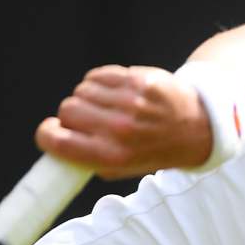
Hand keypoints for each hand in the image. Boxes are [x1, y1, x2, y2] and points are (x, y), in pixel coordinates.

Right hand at [35, 64, 211, 178]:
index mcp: (112, 155)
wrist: (197, 127)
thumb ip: (89, 159)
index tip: (51, 132)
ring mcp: (130, 101)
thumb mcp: (122, 168)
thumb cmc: (154, 150)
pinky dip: (99, 82)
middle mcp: (120, 128)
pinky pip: (98, 75)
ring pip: (82, 90)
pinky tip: (113, 93)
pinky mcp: (138, 79)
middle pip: (67, 110)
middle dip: (71, 116)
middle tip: (87, 121)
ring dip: (87, 98)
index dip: (47, 135)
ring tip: (105, 107)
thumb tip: (55, 143)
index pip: (57, 140)